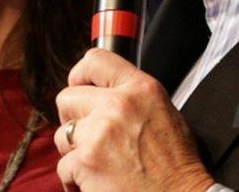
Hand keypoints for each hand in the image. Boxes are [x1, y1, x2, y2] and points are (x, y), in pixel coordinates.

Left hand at [54, 48, 214, 190]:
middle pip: (67, 97)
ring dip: (73, 150)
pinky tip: (95, 184)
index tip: (78, 86)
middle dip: (72, 117)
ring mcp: (99, 133)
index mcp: (140, 88)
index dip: (80, 74)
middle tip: (86, 134)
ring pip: (62, 133)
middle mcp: (118, 104)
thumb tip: (105, 91)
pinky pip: (64, 166)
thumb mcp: (165, 112)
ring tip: (96, 163)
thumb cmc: (177, 164)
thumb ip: (134, 96)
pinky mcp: (85, 161)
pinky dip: (75, 179)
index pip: (96, 60)